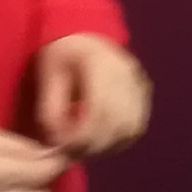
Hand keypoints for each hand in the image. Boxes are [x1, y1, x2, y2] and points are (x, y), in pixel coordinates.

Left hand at [34, 34, 151, 157]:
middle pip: (119, 121)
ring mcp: (139, 83)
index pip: (100, 108)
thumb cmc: (61, 57)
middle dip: (94, 144)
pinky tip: (99, 140)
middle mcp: (127, 71)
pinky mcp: (144, 95)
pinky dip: (118, 139)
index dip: (82, 134)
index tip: (63, 146)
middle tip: (71, 152)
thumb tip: (57, 141)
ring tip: (84, 147)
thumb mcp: (47, 75)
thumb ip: (50, 108)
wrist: (83, 39)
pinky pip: (136, 126)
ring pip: (131, 127)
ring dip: (107, 144)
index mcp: (100, 61)